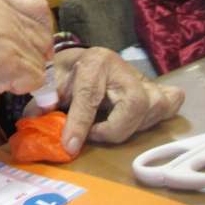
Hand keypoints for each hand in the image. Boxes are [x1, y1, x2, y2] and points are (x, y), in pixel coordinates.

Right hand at [0, 0, 53, 119]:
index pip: (39, 7)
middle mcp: (0, 12)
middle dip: (32, 55)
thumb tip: (33, 36)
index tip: (31, 44)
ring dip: (24, 73)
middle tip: (8, 67)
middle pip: (42, 36)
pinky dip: (22, 86)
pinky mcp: (7, 62)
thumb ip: (0, 19)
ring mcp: (5, 36)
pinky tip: (0, 84)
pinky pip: (35, 77)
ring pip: (39, 59)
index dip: (41, 29)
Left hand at [50, 47, 183, 154]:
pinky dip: (156, 116)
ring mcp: (143, 78)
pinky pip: (170, 103)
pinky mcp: (156, 87)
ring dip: (130, 127)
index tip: (69, 145)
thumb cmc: (67, 70)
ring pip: (153, 109)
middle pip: (134, 104)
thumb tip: (34, 119)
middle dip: (113, 129)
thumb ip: (44, 97)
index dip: (79, 124)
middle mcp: (122, 67)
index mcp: (94, 61)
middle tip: (93, 134)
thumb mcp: (51, 79)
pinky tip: (136, 120)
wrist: (84, 58)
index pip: (89, 96)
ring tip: (108, 124)